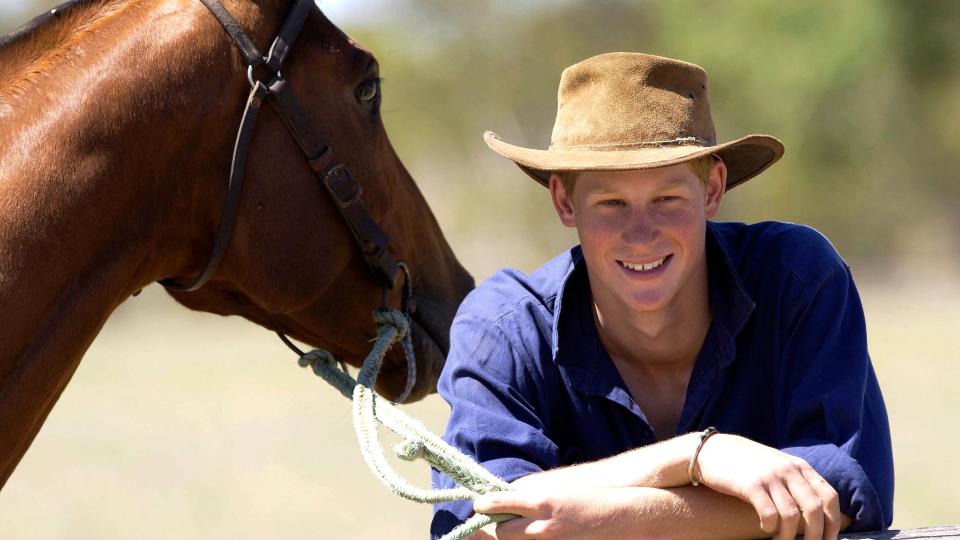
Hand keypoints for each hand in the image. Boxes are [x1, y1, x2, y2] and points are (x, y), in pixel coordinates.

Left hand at [471, 486, 652, 539]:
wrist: (622, 515)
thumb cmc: (590, 496)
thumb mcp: (557, 486)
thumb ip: (531, 493)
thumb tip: (510, 495)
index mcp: (540, 502)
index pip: (501, 505)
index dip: (487, 506)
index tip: (479, 506)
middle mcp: (541, 525)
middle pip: (503, 532)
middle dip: (500, 527)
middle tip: (500, 523)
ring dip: (514, 535)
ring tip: (520, 529)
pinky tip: (537, 536)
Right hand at [694, 434, 841, 539]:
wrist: (712, 450)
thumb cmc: (746, 463)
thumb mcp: (777, 465)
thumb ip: (797, 480)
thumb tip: (818, 511)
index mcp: (799, 466)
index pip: (829, 497)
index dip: (834, 523)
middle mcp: (788, 470)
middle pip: (814, 509)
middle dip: (815, 536)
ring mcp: (769, 476)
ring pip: (792, 516)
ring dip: (789, 537)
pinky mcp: (750, 484)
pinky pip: (769, 513)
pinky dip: (770, 527)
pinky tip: (765, 528)